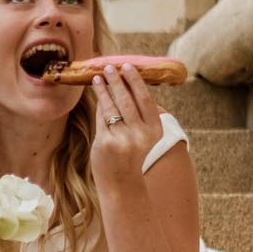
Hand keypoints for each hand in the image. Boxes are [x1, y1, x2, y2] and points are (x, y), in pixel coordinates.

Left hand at [88, 63, 163, 189]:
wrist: (121, 184)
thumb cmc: (131, 156)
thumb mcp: (142, 136)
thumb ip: (137, 114)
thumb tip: (125, 84)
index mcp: (154, 131)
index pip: (145, 99)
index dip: (136, 81)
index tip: (128, 66)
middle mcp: (140, 134)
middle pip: (127, 100)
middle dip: (117, 80)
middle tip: (110, 67)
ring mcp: (123, 139)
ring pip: (112, 107)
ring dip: (105, 89)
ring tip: (99, 77)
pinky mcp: (106, 143)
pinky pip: (102, 118)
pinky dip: (100, 104)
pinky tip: (97, 93)